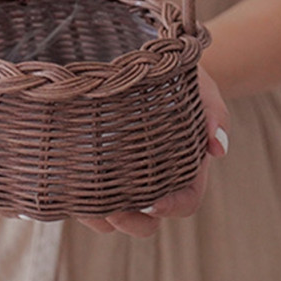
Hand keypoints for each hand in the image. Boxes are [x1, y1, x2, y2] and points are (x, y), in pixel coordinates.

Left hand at [76, 64, 229, 237]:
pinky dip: (75, 197)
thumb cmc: (173, 74)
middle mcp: (151, 177)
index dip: (171, 207)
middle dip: (131, 222)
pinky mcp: (92, 164)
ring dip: (99, 216)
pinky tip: (63, 189)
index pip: (185, 200)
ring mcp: (121, 174)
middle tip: (114, 213)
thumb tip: (217, 148)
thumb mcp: (197, 85)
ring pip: (112, 212)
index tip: (153, 204)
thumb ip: (212, 111)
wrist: (141, 57)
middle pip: (146, 219)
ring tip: (82, 204)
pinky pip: (84, 191)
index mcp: (183, 165)